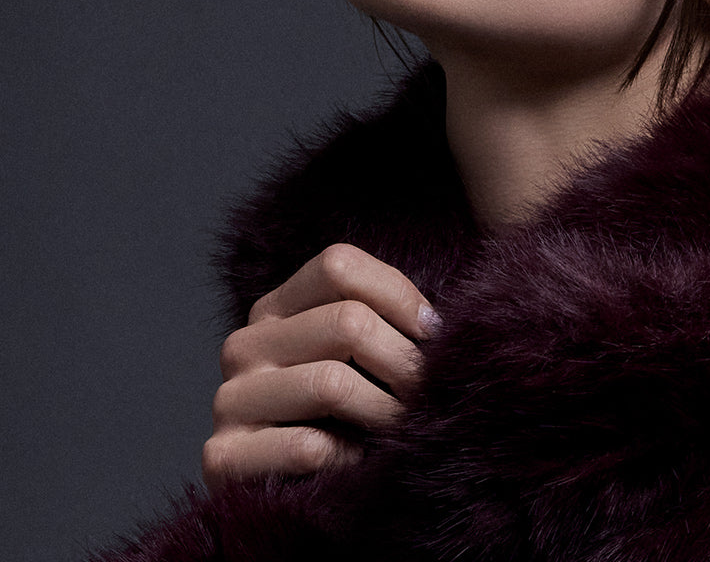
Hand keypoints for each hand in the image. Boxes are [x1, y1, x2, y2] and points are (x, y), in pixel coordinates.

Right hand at [201, 243, 439, 490]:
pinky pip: (306, 446)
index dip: (398, 296)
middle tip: (426, 389)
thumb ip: (385, 321)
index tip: (433, 332)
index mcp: (276, 308)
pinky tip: (355, 461)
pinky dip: (347, 456)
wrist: (297, 496)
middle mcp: (245, 344)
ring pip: (331, 382)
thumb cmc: (345, 414)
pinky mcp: (223, 456)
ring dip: (383, 410)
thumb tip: (434, 324)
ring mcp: (229, 398)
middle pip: (346, 321)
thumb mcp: (361, 355)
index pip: (338, 265)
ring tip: (402, 424)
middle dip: (403, 360)